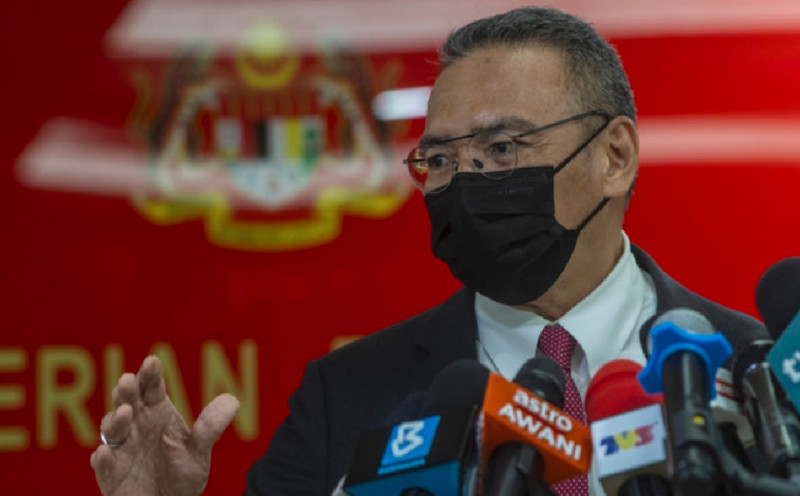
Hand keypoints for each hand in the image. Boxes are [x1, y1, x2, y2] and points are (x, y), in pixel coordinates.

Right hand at [90, 356, 239, 495]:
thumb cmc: (182, 475)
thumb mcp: (199, 451)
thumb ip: (210, 427)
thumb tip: (233, 401)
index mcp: (156, 412)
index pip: (151, 387)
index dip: (149, 374)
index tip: (152, 361)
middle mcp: (135, 425)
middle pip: (127, 401)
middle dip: (126, 391)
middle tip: (127, 381)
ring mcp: (121, 448)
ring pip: (112, 429)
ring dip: (116, 420)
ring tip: (126, 413)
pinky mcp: (111, 474)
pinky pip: (104, 465)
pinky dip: (103, 459)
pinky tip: (106, 453)